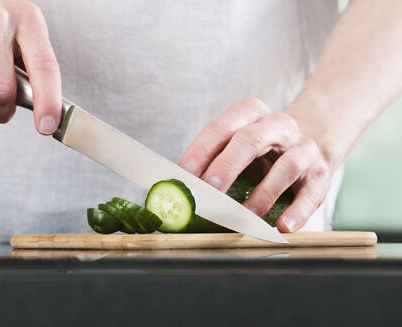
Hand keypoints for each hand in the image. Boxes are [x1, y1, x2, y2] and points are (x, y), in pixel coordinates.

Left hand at [179, 98, 330, 231]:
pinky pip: (312, 191)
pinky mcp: (321, 172)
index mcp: (250, 114)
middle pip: (250, 140)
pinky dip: (298, 211)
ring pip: (286, 166)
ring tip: (243, 217)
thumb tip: (176, 190)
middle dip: (226, 167)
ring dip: (263, 195)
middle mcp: (278, 125)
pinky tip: (283, 227)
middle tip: (209, 191)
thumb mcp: (236, 147)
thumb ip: (211, 162)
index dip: (201, 151)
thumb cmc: (261, 151)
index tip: (183, 174)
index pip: (221, 128)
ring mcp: (303, 148)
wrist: (310, 144)